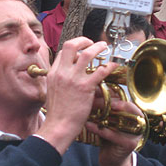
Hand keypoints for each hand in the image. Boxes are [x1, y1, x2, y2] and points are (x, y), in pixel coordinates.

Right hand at [36, 38, 115, 154]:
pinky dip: (108, 65)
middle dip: (84, 40)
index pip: (63, 51)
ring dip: (98, 47)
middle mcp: (62, 72)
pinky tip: (113, 65)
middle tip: (92, 42)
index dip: (75, 47)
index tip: (82, 49)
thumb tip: (68, 74)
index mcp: (53, 72)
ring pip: (88, 54)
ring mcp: (74, 79)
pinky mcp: (85, 87)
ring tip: (105, 46)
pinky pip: (100, 71)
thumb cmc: (57, 112)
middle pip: (72, 45)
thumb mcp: (52, 90)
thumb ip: (59, 79)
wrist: (59, 125)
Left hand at [86, 98, 141, 165]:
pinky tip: (88, 125)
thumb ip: (107, 108)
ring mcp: (136, 134)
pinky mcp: (130, 144)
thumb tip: (93, 91)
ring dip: (103, 117)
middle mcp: (139, 123)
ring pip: (120, 121)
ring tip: (89, 112)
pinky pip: (114, 134)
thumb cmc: (110, 135)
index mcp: (136, 115)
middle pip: (126, 110)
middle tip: (93, 103)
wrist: (113, 160)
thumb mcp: (110, 120)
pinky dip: (99, 129)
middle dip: (109, 106)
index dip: (115, 98)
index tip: (101, 95)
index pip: (128, 102)